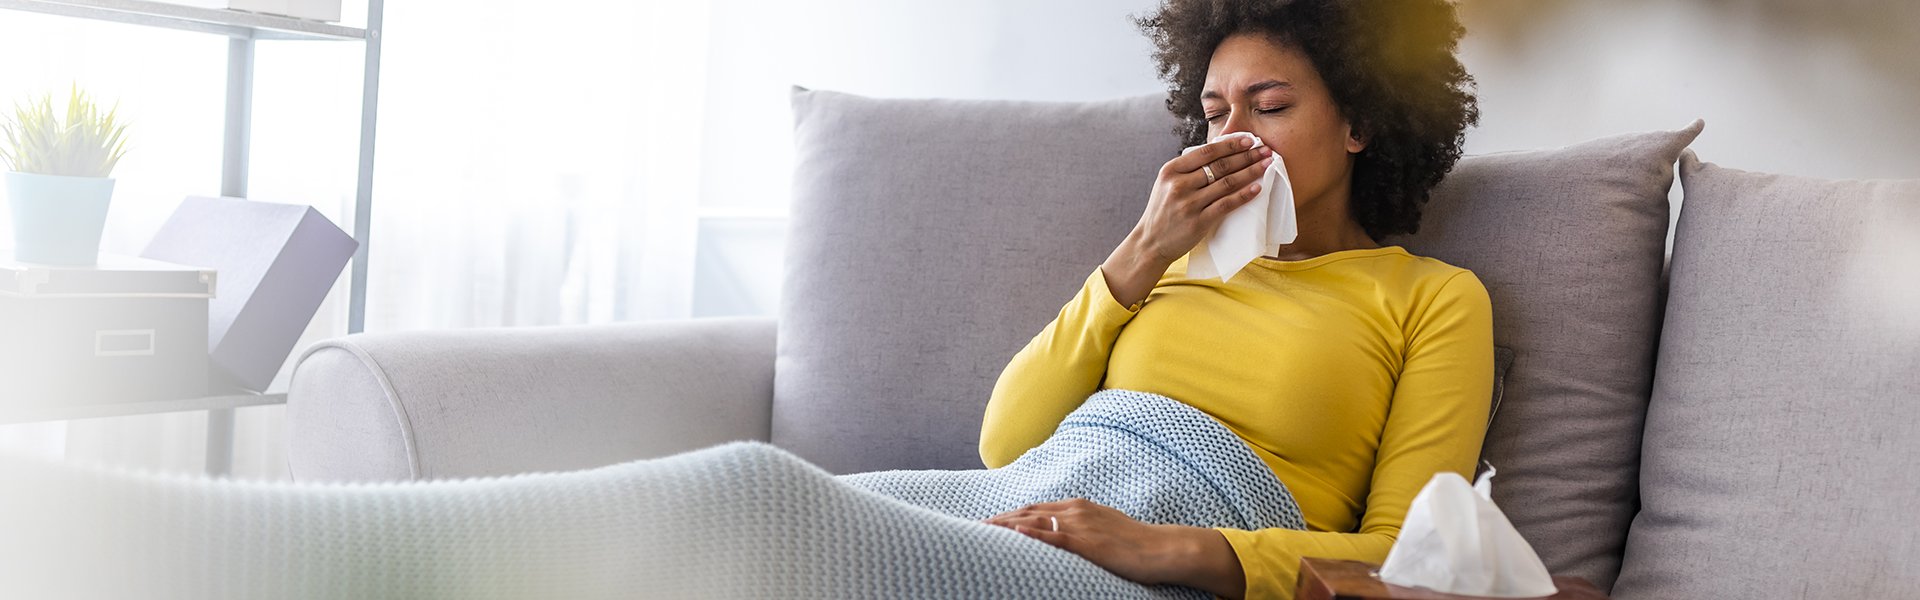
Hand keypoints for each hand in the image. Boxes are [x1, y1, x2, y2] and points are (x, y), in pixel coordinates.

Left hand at [981, 498, 1195, 585]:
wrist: (1161, 548)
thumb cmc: (1136, 543)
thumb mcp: (1105, 528)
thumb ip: (1083, 528)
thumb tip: (1065, 535)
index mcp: (1079, 507)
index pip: (1035, 508)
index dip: (1011, 514)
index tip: (991, 522)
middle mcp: (1076, 510)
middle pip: (1028, 512)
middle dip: (1001, 519)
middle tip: (977, 527)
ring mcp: (1081, 525)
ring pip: (1035, 521)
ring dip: (1007, 526)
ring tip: (984, 531)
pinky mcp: (1087, 542)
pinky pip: (1054, 536)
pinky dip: (1032, 534)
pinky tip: (1015, 534)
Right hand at [1135, 134, 1273, 263]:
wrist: (1151, 242)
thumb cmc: (1163, 211)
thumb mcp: (1167, 184)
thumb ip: (1188, 169)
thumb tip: (1221, 152)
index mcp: (1171, 170)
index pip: (1206, 152)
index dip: (1230, 145)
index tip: (1249, 140)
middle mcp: (1179, 185)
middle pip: (1220, 166)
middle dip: (1246, 156)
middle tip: (1265, 150)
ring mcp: (1189, 204)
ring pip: (1226, 183)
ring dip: (1250, 172)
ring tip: (1265, 165)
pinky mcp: (1198, 222)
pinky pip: (1226, 204)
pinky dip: (1244, 195)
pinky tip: (1257, 188)